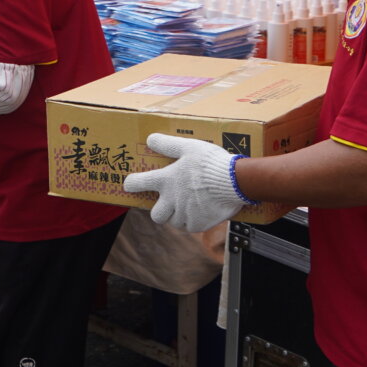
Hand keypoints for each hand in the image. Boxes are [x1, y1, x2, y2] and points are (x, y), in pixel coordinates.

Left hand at [123, 133, 249, 231]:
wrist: (236, 181)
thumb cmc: (211, 163)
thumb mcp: (189, 147)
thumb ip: (168, 144)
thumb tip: (149, 139)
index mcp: (166, 180)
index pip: (137, 183)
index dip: (131, 184)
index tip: (130, 184)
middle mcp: (172, 200)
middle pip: (155, 215)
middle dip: (160, 210)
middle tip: (170, 202)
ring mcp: (185, 214)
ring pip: (174, 222)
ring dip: (178, 216)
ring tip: (190, 205)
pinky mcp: (199, 224)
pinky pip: (190, 227)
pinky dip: (193, 221)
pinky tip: (201, 211)